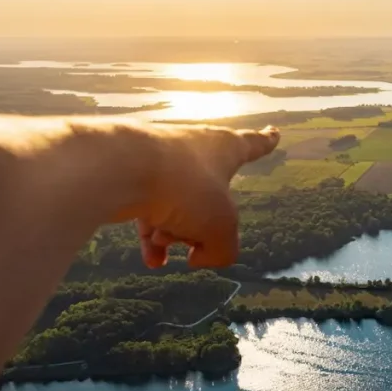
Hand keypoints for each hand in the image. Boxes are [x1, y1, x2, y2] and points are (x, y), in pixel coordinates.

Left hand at [105, 124, 279, 268]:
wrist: (118, 167)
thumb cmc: (182, 186)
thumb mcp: (221, 228)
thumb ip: (223, 249)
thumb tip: (199, 255)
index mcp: (224, 148)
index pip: (253, 144)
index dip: (266, 142)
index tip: (273, 132)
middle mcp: (194, 148)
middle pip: (210, 194)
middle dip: (203, 222)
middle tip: (196, 240)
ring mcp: (160, 160)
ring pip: (177, 207)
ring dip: (175, 232)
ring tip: (164, 245)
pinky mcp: (131, 175)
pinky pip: (148, 213)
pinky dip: (152, 237)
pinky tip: (152, 258)